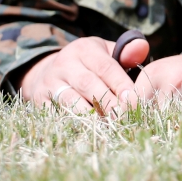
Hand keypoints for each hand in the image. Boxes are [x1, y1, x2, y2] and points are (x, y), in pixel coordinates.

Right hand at [17, 35, 150, 113]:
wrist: (48, 71)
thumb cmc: (89, 64)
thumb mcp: (105, 51)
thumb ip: (126, 51)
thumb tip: (142, 48)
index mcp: (84, 49)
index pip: (105, 67)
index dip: (120, 84)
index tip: (133, 99)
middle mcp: (64, 64)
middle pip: (88, 84)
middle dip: (107, 101)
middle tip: (123, 116)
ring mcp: (49, 83)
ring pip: (70, 101)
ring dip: (90, 116)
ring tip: (108, 126)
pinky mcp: (39, 101)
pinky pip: (55, 114)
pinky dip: (71, 124)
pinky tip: (87, 132)